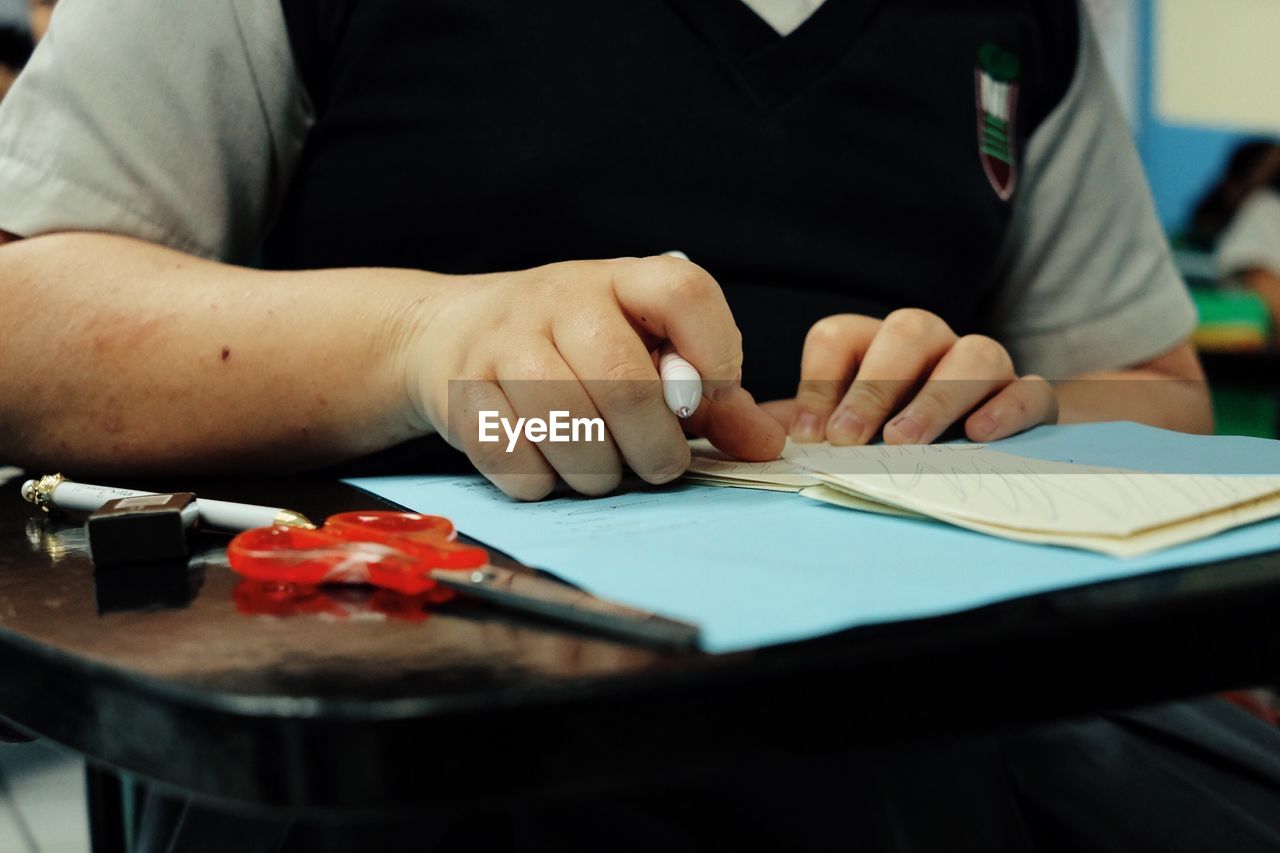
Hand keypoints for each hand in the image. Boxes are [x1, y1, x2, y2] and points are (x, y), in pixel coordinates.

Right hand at [410, 256, 784, 498]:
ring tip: (603, 472)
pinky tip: (550, 471)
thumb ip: (708, 397)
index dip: (714, 352)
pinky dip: (541, 480)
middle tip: (660, 465)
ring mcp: (504, 340)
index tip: (706, 399)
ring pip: (566, 423)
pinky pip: (511, 454)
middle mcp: (559, 298)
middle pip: (624, 379)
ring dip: (597, 470)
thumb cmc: (571, 347)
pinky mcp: (461, 388)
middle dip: (654, 443)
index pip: (683, 292)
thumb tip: (766, 444)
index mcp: (619, 279)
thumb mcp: (643, 349)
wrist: (451, 330)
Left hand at [782, 309, 1057, 444]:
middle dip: (872, 387)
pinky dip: (1008, 409)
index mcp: (873, 346)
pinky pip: (1029, 390)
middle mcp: (929, 345)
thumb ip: (793, 431)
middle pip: (907, 332)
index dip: (820, 381)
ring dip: (936, 397)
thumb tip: (743, 436)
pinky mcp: (1026, 398)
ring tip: (904, 442)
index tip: (805, 435)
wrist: (974, 453)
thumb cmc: (885, 440)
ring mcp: (983, 366)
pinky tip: (979, 435)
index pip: (840, 336)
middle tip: (847, 440)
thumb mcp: (832, 435)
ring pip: (973, 354)